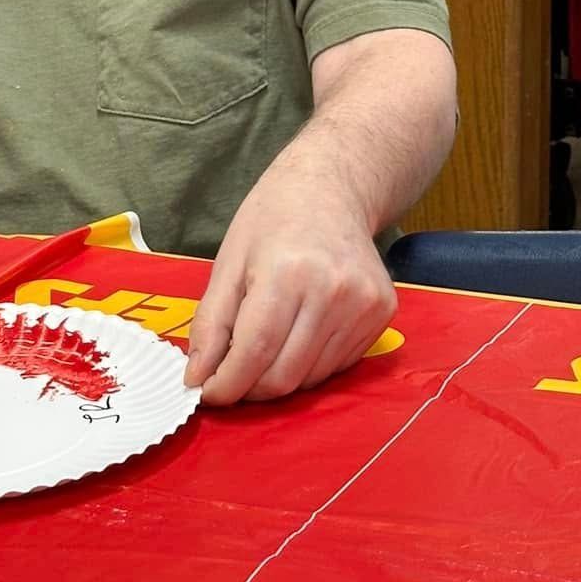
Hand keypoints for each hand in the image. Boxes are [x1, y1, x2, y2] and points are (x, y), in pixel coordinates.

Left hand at [183, 173, 396, 405]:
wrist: (332, 188)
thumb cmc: (272, 219)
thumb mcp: (228, 262)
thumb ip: (210, 323)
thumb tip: (198, 378)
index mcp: (288, 273)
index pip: (254, 352)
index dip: (226, 384)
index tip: (207, 393)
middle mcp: (334, 292)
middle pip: (284, 375)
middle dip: (249, 389)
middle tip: (229, 378)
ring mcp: (364, 305)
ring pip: (311, 378)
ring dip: (278, 379)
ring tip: (262, 349)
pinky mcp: (383, 314)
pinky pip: (337, 366)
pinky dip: (308, 365)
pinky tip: (296, 336)